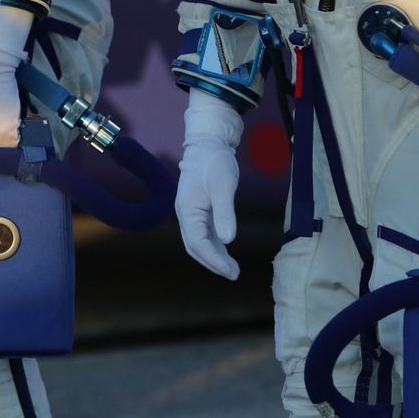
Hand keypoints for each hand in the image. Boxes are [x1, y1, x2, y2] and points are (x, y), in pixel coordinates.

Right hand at [175, 89, 242, 279]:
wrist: (208, 144)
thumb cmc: (215, 162)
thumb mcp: (223, 186)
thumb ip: (225, 212)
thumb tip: (228, 240)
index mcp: (187, 210)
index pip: (197, 243)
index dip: (213, 260)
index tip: (230, 271)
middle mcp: (185, 214)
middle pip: (195, 247)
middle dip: (213, 263)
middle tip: (233, 274)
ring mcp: (192, 213)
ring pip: (199, 242)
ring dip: (214, 257)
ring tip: (233, 270)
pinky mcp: (200, 211)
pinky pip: (205, 234)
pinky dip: (215, 246)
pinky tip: (227, 253)